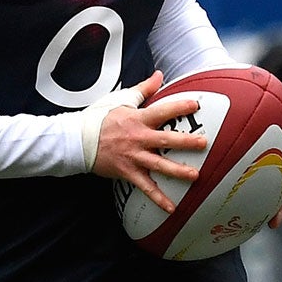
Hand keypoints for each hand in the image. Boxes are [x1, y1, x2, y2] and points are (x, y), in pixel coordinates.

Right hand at [89, 70, 206, 213]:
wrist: (77, 141)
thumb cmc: (98, 119)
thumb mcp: (120, 100)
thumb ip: (143, 89)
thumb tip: (159, 75)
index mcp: (138, 119)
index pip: (163, 111)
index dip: (179, 107)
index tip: (195, 106)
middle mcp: (139, 138)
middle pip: (166, 139)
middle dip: (186, 141)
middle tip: (204, 143)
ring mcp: (134, 157)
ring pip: (159, 164)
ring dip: (178, 170)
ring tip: (195, 175)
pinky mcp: (128, 172)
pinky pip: (146, 187)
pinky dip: (158, 198)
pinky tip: (172, 207)